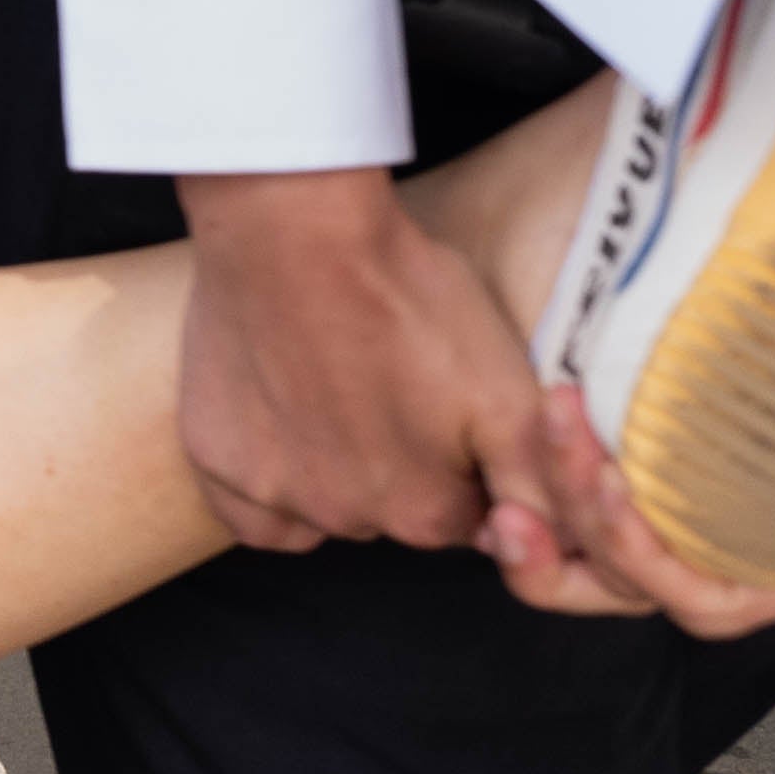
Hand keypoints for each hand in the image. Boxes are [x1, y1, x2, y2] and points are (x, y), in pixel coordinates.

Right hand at [175, 165, 552, 551]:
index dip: (460, 463)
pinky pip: (250, 510)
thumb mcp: (506, 386)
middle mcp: (347, 519)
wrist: (295, 232)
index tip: (447, 410)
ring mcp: (274, 494)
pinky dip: (268, 484)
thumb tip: (560, 541)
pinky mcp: (214, 459)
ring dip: (334, 469)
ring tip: (338, 389)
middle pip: (389, 513)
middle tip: (392, 388)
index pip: (461, 517)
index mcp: (424, 510)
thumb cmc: (407, 294)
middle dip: (399, 467)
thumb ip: (534, 477)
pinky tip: (283, 427)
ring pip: (320, 510)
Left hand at [496, 254, 774, 633]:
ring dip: (549, 478)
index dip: (648, 563)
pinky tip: (537, 388)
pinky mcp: (681, 395)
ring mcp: (712, 457)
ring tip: (542, 410)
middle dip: (575, 515)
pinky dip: (554, 437)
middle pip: (631, 565)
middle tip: (558, 425)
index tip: (614, 488)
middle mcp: (756, 513)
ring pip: (598, 516)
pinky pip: (597, 445)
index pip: (712, 594)